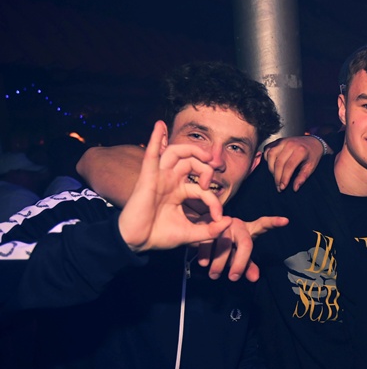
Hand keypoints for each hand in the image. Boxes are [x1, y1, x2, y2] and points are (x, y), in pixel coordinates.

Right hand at [118, 121, 228, 252]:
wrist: (137, 243)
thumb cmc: (159, 236)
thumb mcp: (190, 233)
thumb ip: (210, 230)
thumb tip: (228, 222)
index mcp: (179, 191)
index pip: (202, 188)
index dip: (214, 201)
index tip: (218, 218)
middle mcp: (169, 181)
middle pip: (190, 162)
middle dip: (205, 167)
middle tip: (210, 180)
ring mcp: (159, 177)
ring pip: (175, 153)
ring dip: (192, 150)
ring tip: (205, 156)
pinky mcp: (147, 178)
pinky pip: (151, 155)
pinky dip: (154, 138)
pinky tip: (159, 126)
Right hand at [197, 215, 288, 281]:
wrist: (202, 228)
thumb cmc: (227, 243)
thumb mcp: (238, 253)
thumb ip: (248, 265)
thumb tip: (255, 279)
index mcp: (248, 229)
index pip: (263, 224)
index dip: (274, 222)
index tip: (286, 221)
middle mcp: (237, 223)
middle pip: (245, 243)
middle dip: (239, 263)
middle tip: (233, 278)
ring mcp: (222, 222)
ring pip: (224, 243)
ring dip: (219, 262)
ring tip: (214, 275)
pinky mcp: (206, 223)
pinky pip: (206, 241)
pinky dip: (205, 254)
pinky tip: (204, 263)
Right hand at [264, 136, 325, 191]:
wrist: (313, 141)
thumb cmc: (312, 155)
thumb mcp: (311, 167)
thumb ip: (302, 177)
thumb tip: (294, 188)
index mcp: (301, 150)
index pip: (289, 166)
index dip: (284, 178)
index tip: (282, 187)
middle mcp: (290, 144)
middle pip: (279, 162)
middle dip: (277, 176)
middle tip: (278, 186)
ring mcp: (283, 141)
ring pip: (271, 155)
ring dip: (271, 168)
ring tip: (275, 176)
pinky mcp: (278, 140)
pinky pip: (268, 149)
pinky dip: (267, 158)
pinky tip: (272, 166)